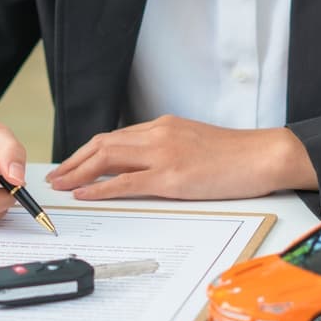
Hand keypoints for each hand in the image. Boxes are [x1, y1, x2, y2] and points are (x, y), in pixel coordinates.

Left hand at [46, 115, 317, 199]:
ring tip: (61, 186)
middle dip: (74, 161)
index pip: (114, 137)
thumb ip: (167, 150)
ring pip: (108, 158)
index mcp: (163, 127)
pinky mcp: (172, 176)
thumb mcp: (193, 144)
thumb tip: (145, 166)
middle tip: (56, 177)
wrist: (264, 155)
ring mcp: (164, 154)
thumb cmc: (235, 155)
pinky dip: (101, 188)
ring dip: (79, 173)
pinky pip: (127, 182)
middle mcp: (158, 134)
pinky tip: (85, 194)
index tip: (72, 165)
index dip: (87, 152)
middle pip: (102, 144)